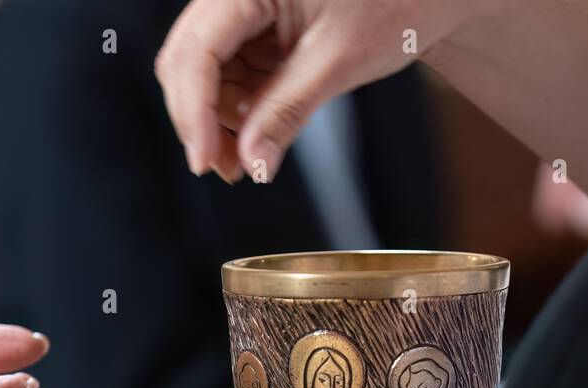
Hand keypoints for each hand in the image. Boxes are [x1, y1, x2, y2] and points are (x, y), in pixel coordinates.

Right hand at [155, 0, 474, 180]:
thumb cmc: (398, 2)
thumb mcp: (338, 61)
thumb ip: (286, 112)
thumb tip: (250, 163)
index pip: (198, 49)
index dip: (193, 111)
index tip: (202, 161)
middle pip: (188, 59)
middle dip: (202, 119)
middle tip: (226, 171)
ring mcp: (245, 4)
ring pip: (204, 71)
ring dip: (220, 120)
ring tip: (250, 159)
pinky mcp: (256, 23)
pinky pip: (229, 70)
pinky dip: (240, 107)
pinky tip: (259, 132)